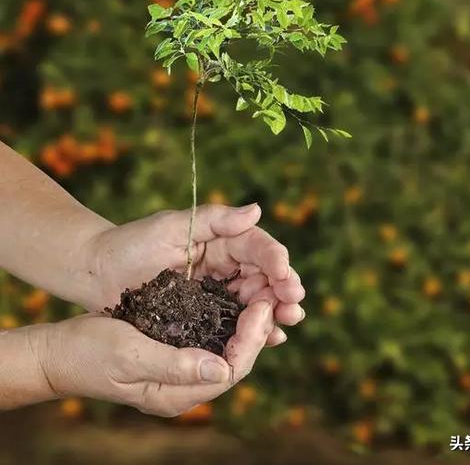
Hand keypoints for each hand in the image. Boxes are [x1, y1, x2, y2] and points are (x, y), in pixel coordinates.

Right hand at [37, 300, 273, 416]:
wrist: (61, 351)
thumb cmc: (89, 352)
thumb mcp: (130, 355)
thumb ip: (175, 366)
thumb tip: (222, 370)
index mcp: (175, 394)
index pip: (230, 372)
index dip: (252, 340)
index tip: (262, 306)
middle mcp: (184, 388)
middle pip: (235, 361)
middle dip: (257, 330)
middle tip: (269, 295)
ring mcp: (181, 371)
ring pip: (228, 350)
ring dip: (247, 325)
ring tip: (262, 294)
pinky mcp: (176, 352)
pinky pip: (213, 339)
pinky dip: (229, 320)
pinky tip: (238, 299)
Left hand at [86, 204, 304, 345]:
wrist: (96, 274)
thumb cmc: (130, 243)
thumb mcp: (170, 226)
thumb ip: (215, 219)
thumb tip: (257, 210)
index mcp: (220, 240)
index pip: (256, 246)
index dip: (275, 259)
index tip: (285, 273)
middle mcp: (225, 265)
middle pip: (264, 275)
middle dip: (283, 288)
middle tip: (294, 303)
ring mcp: (218, 292)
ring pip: (256, 300)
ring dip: (277, 310)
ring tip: (290, 319)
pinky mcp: (207, 316)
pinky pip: (237, 322)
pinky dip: (257, 330)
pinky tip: (272, 338)